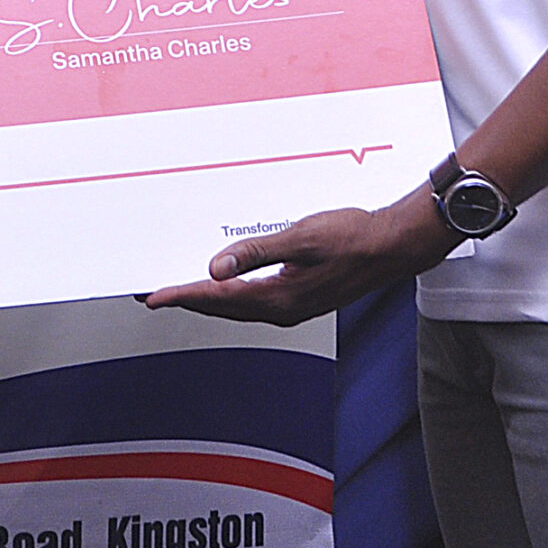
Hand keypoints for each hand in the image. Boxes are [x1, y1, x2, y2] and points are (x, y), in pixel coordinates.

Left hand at [144, 190, 458, 325]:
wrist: (394, 246)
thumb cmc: (353, 238)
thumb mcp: (300, 238)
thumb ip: (256, 253)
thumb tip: (215, 268)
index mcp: (279, 299)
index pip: (217, 298)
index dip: (182, 295)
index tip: (153, 296)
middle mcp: (283, 309)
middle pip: (222, 306)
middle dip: (187, 299)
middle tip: (156, 294)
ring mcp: (293, 306)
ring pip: (237, 305)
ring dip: (208, 297)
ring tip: (181, 289)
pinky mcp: (301, 297)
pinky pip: (254, 299)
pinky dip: (232, 292)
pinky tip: (226, 281)